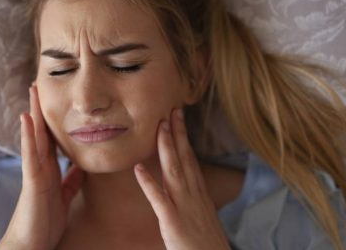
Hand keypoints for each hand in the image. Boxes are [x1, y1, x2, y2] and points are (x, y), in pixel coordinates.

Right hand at [0, 84, 83, 249]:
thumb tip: (81, 168)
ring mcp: (34, 172)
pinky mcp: (31, 181)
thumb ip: (71, 181)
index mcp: (49, 171)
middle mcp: (40, 167)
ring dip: (34, 113)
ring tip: (33, 91)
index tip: (56, 101)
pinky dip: (29, 136)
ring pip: (34, 138)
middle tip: (40, 85)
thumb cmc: (44, 222)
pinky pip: (31, 154)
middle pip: (42, 132)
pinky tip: (27, 118)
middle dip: (41, 109)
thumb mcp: (64, 197)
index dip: (53, 121)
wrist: (31, 243)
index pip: (51, 140)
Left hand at [134, 108, 230, 249]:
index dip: (185, 138)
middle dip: (178, 134)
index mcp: (200, 195)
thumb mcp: (203, 219)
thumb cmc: (207, 246)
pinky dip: (149, 183)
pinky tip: (138, 169)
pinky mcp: (173, 222)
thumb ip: (193, 203)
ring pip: (174, 172)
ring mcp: (184, 208)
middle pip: (185, 159)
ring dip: (166, 148)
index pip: (191, 160)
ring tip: (159, 127)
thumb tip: (187, 193)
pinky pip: (159, 200)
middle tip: (171, 109)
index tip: (179, 119)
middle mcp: (194, 196)